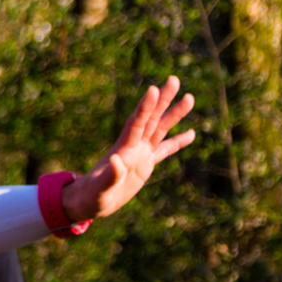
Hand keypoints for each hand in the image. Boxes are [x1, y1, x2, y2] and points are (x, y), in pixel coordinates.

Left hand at [61, 79, 194, 224]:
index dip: (145, 107)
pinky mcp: (145, 164)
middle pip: (151, 118)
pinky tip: (191, 134)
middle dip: (162, 100)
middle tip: (173, 79)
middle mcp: (133, 146)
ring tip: (190, 97)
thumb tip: (117, 160)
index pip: (137, 124)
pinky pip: (165, 150)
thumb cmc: (91, 196)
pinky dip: (178, 142)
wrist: (90, 202)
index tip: (153, 89)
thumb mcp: (100, 189)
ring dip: (174, 114)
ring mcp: (140, 153)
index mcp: (123, 149)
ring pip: (160, 129)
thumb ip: (110, 175)